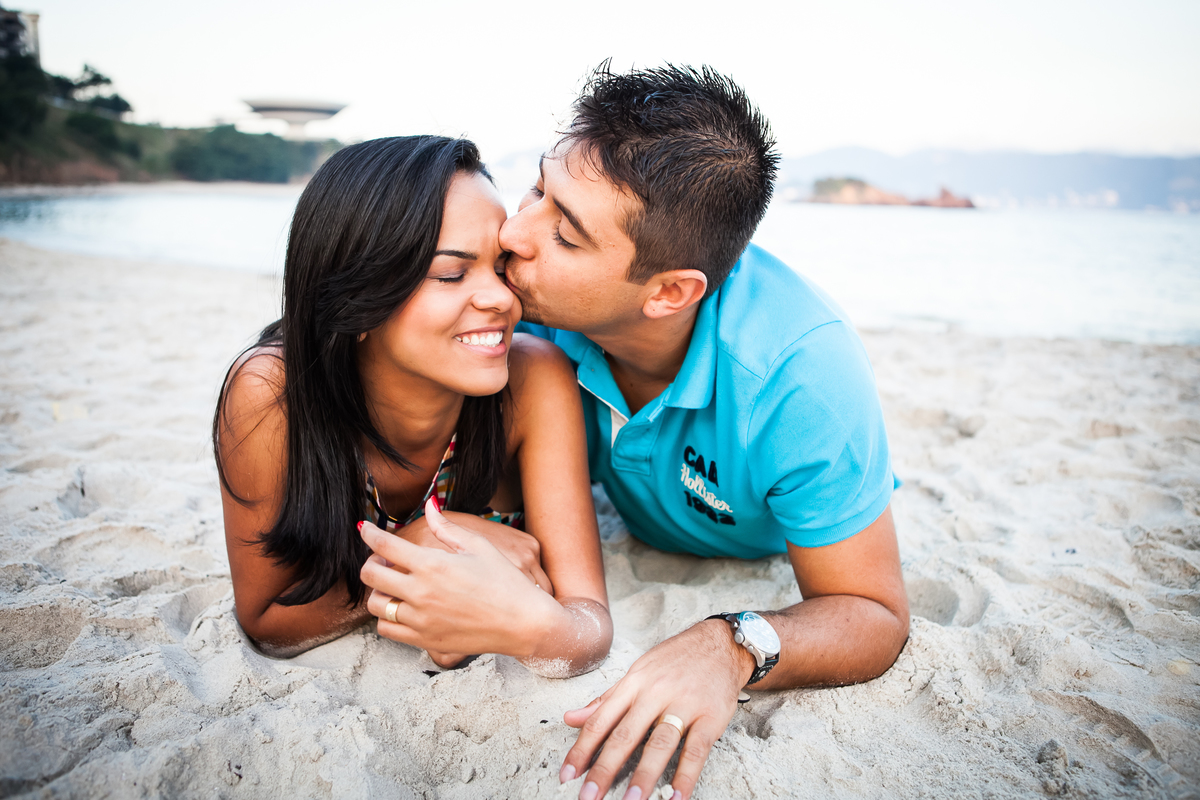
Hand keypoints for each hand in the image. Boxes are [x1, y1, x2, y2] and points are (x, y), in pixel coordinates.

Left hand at [360, 498, 560, 657]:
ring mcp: (420, 620)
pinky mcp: (424, 640)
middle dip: (370, 562)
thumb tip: (429, 505)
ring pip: (375, 605)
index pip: (384, 544)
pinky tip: (401, 608)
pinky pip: (387, 630)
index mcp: (433, 564)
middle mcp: (421, 592)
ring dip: (378, 591)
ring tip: (393, 585)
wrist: (523, 623)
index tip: (364, 527)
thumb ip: (447, 527)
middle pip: (370, 575)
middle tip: (382, 559)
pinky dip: (387, 618)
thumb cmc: (505, 582)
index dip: (368, 532)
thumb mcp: (479, 547)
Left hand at [559, 620, 755, 799]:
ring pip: (659, 743)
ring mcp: (684, 704)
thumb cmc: (675, 660)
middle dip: (605, 769)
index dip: (581, 750)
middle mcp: (655, 693)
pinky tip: (676, 797)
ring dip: (644, 775)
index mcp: (634, 683)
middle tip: (589, 797)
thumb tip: (570, 719)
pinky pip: (696, 750)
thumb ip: (606, 700)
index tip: (567, 775)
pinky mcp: (711, 716)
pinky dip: (686, 776)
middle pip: (625, 735)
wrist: (720, 644)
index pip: (601, 720)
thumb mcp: (637, 672)